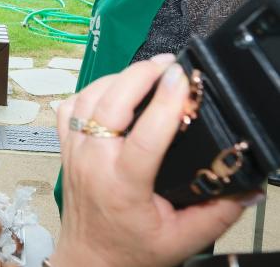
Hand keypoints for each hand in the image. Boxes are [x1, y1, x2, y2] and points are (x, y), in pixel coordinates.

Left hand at [51, 56, 250, 266]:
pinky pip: (71, 106)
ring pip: (87, 98)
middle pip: (109, 104)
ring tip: (146, 72)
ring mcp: (74, 151)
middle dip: (139, 75)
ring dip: (117, 78)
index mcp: (122, 186)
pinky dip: (90, 90)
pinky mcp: (65, 146)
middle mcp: (93, 162)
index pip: (144, 136)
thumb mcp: (182, 239)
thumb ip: (218, 213)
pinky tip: (111, 89)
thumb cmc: (129, 249)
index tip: (183, 79)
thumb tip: (247, 187)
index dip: (165, 103)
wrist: (89, 259)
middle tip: (168, 65)